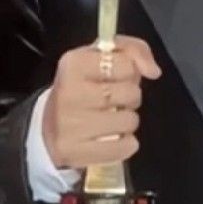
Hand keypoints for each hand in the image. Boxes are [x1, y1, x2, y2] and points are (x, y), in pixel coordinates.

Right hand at [41, 37, 160, 169]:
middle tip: (113, 101)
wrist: (48, 127)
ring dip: (126, 121)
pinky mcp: (73, 152)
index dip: (128, 71)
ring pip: (130, 121)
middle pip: (131, 93)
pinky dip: (125, 144)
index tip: (114, 77)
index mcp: (74, 63)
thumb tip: (154, 71)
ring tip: (110, 119)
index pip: (126, 64)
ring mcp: (69, 125)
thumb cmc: (82, 87)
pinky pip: (124, 147)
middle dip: (130, 97)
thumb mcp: (102, 58)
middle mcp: (69, 92)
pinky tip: (111, 139)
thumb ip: (133, 51)